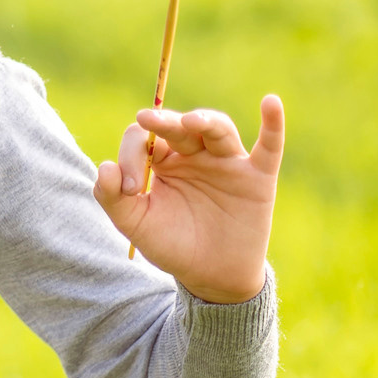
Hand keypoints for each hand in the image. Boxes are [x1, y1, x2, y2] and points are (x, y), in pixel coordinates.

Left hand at [93, 96, 283, 303]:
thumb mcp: (135, 223)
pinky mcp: (258, 178)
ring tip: (190, 121)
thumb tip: (104, 166)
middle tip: (146, 120)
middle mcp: (194, 155)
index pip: (144, 139)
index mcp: (162, 160)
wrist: (210, 276)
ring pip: (217, 129)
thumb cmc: (171, 244)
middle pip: (179, 125)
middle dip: (163, 122)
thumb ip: (112, 197)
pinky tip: (271, 102)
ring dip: (205, 120)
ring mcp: (227, 163)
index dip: (132, 155)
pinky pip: (269, 147)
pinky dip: (273, 124)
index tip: (132, 190)